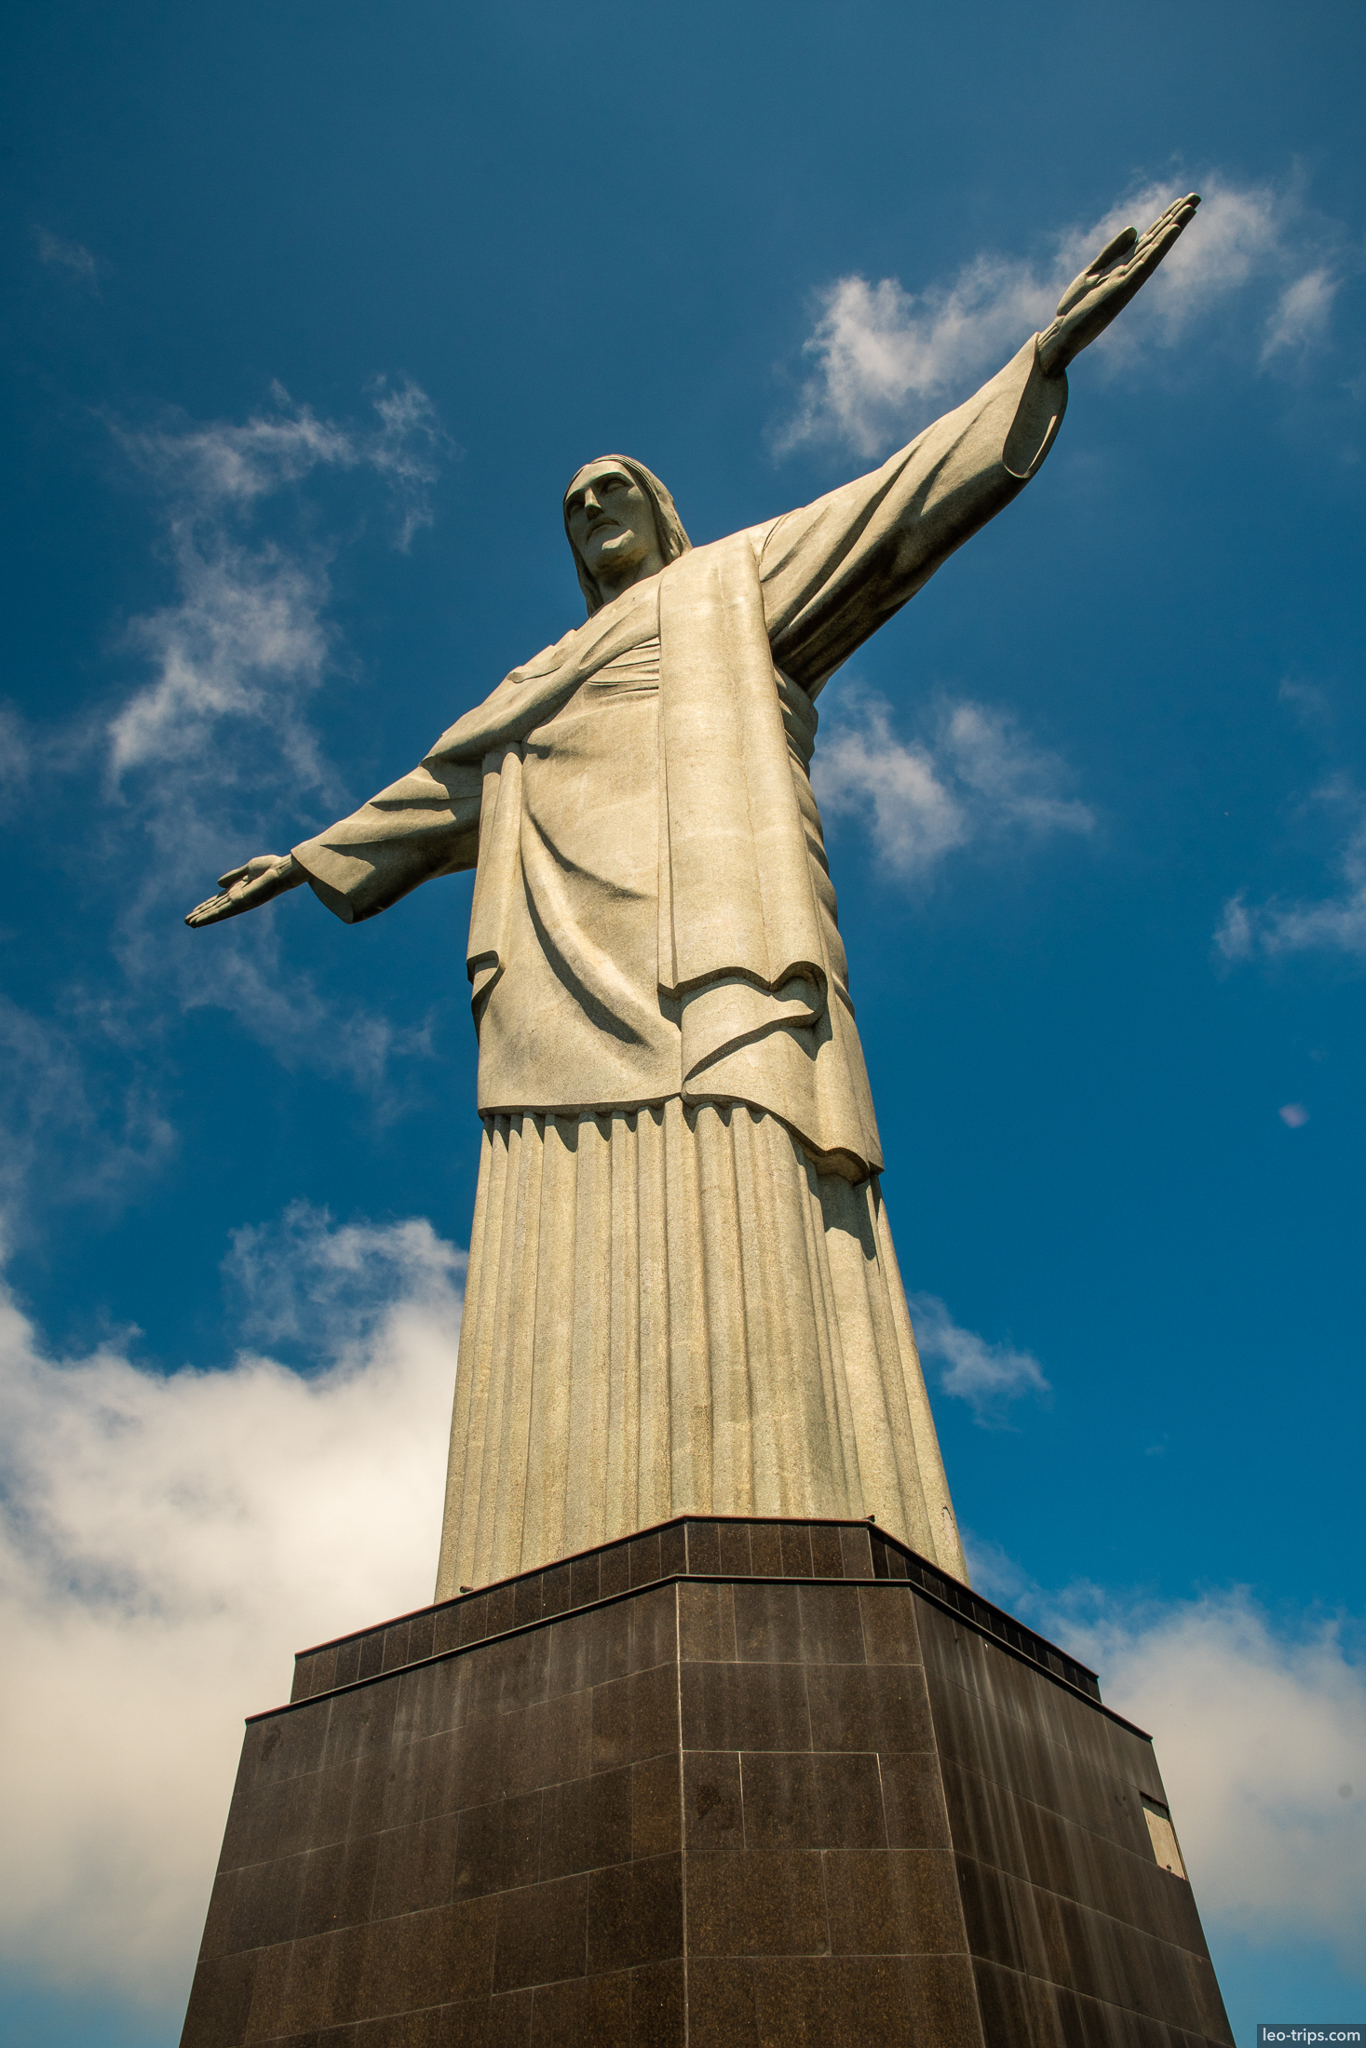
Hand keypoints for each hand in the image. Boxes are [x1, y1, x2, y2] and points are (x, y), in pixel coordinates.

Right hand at [185, 853, 305, 927]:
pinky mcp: (240, 903)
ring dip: (202, 918)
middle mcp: (238, 898)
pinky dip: (208, 917)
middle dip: (201, 914)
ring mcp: (239, 902)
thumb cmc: (271, 868)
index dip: (206, 905)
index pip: (218, 900)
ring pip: (216, 912)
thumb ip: (234, 876)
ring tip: (188, 923)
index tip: (194, 911)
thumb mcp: (248, 869)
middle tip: (186, 921)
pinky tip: (198, 921)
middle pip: (216, 907)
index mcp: (239, 890)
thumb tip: (217, 883)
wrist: (282, 870)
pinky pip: (221, 912)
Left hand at [1037, 192, 1199, 378]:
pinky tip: (1171, 231)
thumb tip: (1135, 229)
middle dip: (1176, 218)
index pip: (1149, 237)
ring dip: (1173, 228)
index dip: (1165, 218)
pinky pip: (1144, 264)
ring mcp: (1128, 279)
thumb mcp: (1093, 271)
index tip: (1183, 199)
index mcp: (1123, 266)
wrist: (1062, 333)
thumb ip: (1112, 252)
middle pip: (1157, 239)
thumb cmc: (1077, 307)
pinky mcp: (1122, 289)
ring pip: (1155, 248)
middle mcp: (1130, 271)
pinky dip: (1158, 247)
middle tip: (1197, 195)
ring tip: (1191, 208)